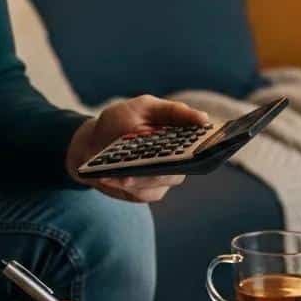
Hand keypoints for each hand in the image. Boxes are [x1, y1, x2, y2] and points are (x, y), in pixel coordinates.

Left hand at [65, 94, 209, 202]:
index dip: (208, 146)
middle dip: (169, 165)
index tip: (205, 147)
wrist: (92, 143)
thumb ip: (172, 111)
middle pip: (184, 166)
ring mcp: (164, 178)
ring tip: (123, 174)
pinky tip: (110, 177)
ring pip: (161, 181)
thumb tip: (203, 119)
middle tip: (157, 164)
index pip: (204, 143)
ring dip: (141, 177)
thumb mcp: (143, 107)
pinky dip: (125, 184)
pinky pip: (142, 192)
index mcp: (184, 136)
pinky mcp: (147, 192)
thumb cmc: (121, 121)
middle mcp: (180, 159)